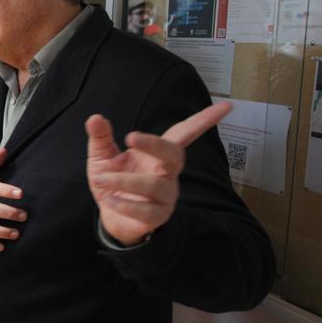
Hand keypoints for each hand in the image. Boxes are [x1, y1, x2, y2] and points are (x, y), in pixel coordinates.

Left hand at [85, 102, 231, 245]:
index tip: (226, 106)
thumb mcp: (102, 156)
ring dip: (124, 181)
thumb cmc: (113, 181)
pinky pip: (146, 211)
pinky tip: (110, 200)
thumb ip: (101, 137)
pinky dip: (125, 204)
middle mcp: (167, 172)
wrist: (110, 216)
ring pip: (154, 185)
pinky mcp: (157, 216)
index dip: (204, 120)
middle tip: (130, 137)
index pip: (185, 132)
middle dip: (155, 144)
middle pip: (175, 155)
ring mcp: (166, 195)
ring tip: (100, 179)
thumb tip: (95, 118)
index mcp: (158, 153)